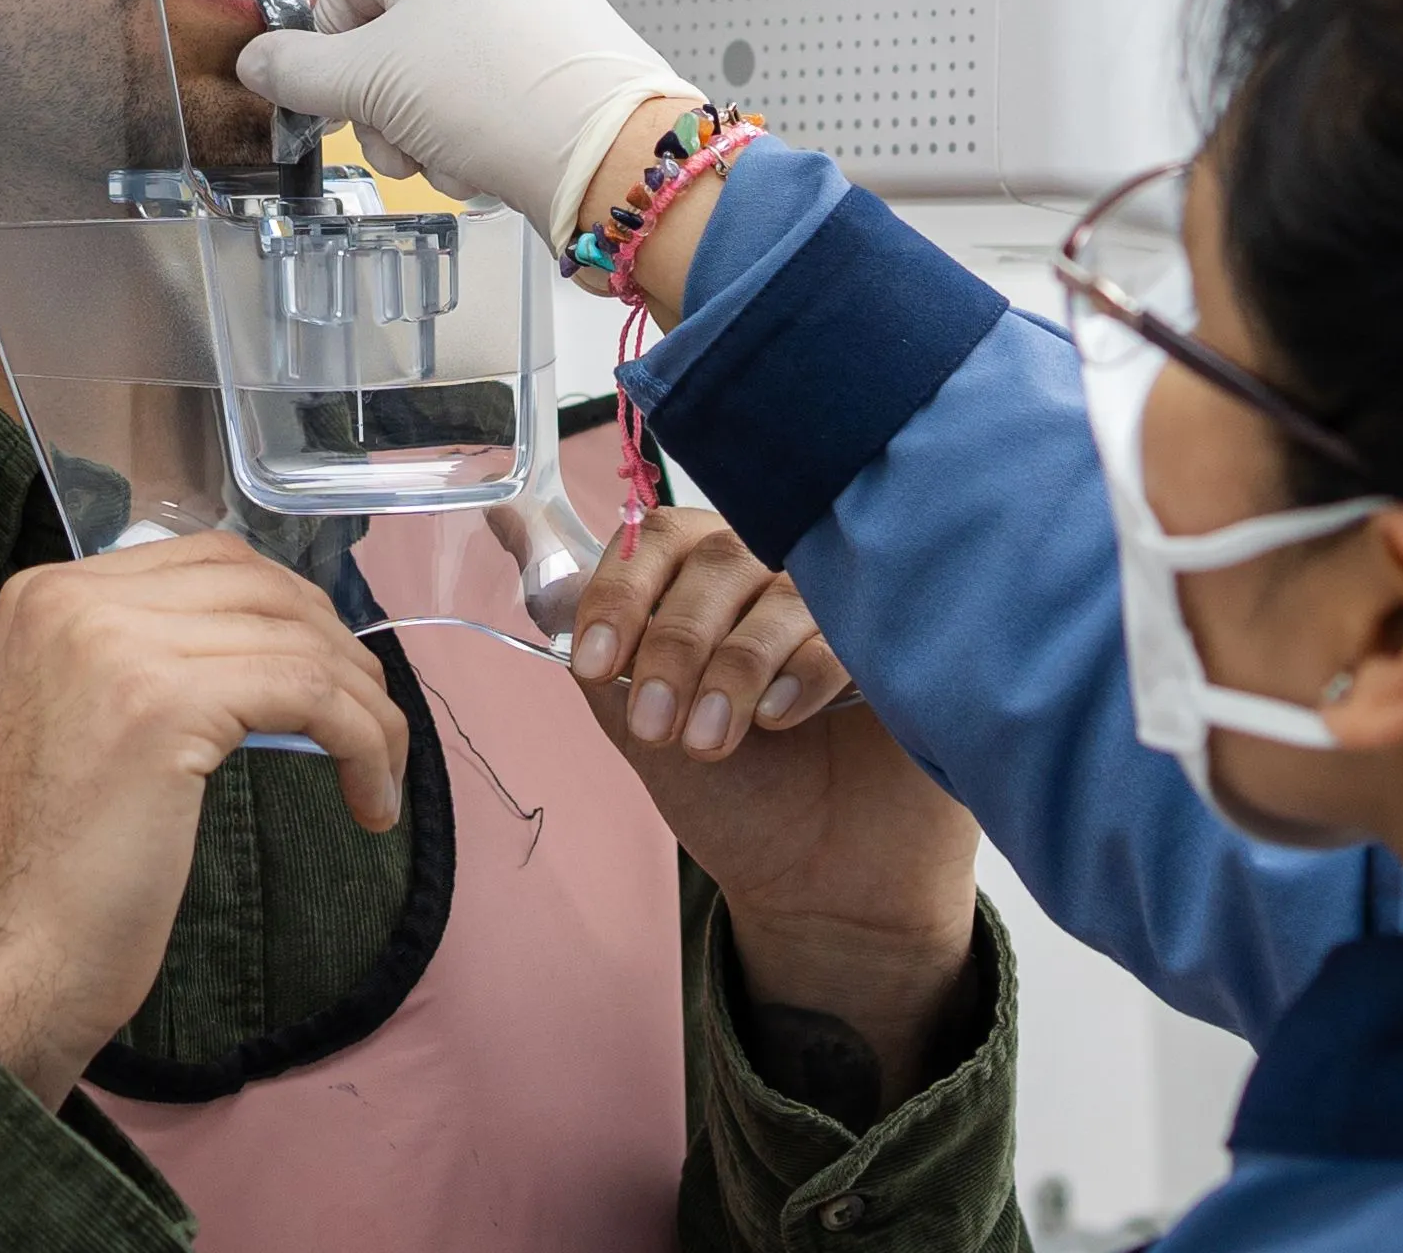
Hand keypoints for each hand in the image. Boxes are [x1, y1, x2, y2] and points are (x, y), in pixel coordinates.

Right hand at [0, 534, 405, 1106]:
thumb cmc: (59, 866)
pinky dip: (361, 737)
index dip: (289, 610)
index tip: (331, 674)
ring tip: (381, 767)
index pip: (209, 560)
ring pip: (293, 636)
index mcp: (46, 594)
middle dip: (334, 648)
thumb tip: (273, 635)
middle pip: (257, 585)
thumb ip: (150, 655)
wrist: (14, 962)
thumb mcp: (85, 718)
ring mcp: (113, 644)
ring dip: (363, 702)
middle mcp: (72, 599)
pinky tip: (371, 797)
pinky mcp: (162, 704)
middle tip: (370, 724)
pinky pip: (307, 691)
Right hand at [235, 0, 688, 250]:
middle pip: (397, 31)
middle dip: (381, 103)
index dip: (327, 44)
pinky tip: (486, 166)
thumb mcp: (368, 83)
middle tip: (391, 144)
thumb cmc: (490, 96)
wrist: (611, 156)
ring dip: (425, 128)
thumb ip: (297, 71)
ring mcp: (543, 7)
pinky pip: (492, 90)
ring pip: (442, 71)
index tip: (326, 97)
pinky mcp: (572, 57)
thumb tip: (255, 61)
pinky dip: (475, 132)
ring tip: (445, 161)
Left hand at [574, 510, 980, 1115]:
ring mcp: (845, 604)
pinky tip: (781, 718)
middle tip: (655, 727)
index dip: (620, 592)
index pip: (655, 538)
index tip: (594, 665)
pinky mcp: (900, 644)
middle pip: (716, 559)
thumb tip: (502, 513)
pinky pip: (849, 624)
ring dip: (729, 667)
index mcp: (708, 575)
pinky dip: (802, 667)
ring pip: (779, 588)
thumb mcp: (635, 714)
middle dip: (670, 643)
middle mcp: (779, 572)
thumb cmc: (734, 796)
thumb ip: (586, 629)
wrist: (822, 890)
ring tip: (709, 741)